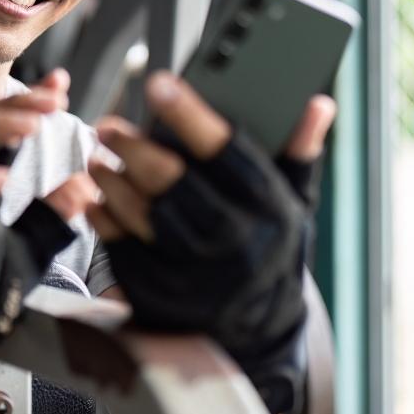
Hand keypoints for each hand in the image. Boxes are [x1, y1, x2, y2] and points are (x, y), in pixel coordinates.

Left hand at [86, 71, 334, 411]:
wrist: (258, 331)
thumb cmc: (271, 248)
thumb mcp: (294, 204)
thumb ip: (297, 153)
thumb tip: (317, 104)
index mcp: (270, 210)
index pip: (225, 152)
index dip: (188, 114)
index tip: (158, 82)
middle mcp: (234, 242)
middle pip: (174, 183)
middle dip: (134, 147)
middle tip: (109, 124)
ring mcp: (195, 272)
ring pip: (142, 214)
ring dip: (112, 179)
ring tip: (98, 155)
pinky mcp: (161, 294)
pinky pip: (122, 248)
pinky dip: (104, 218)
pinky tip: (97, 196)